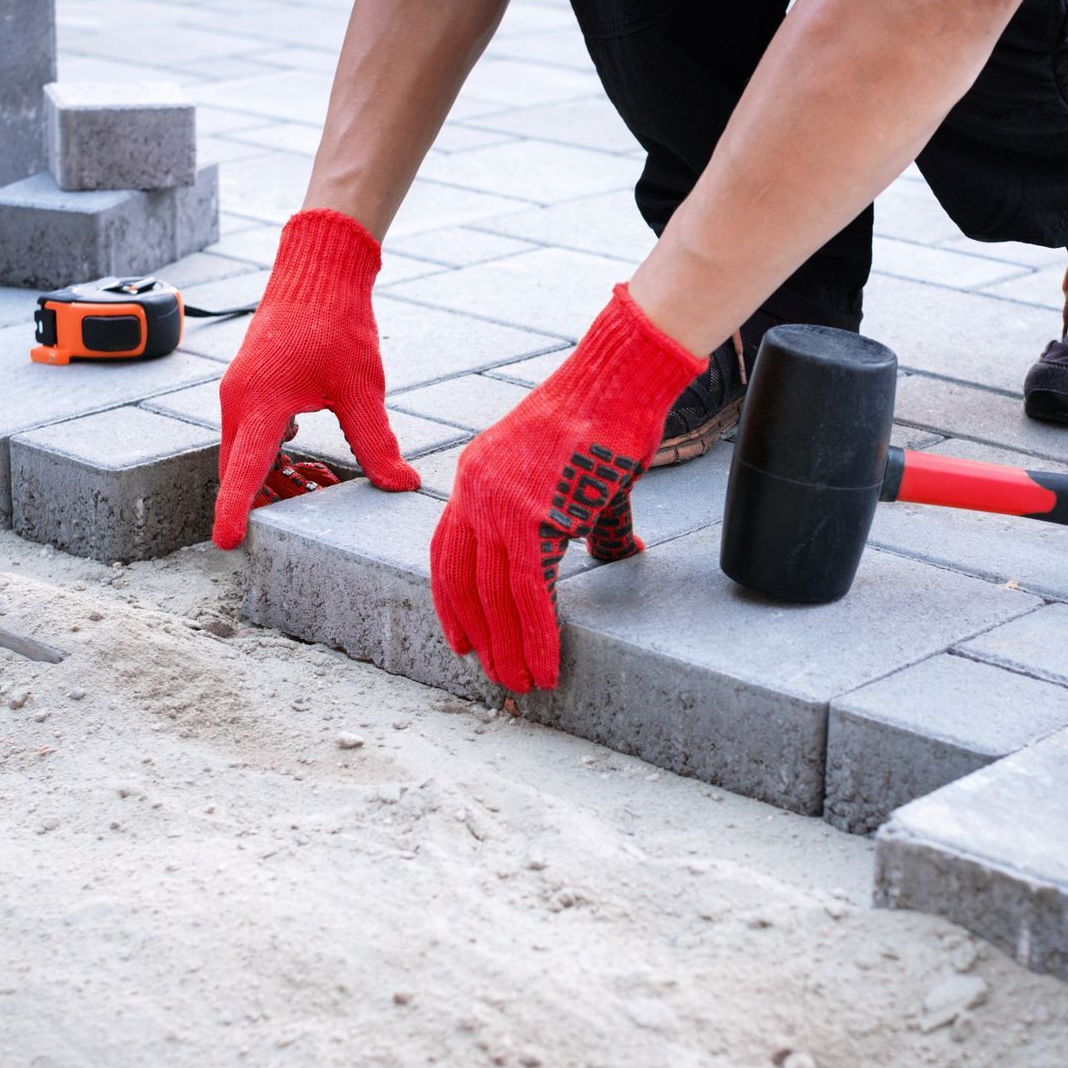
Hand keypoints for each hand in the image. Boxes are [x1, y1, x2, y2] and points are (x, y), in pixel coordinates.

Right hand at [212, 209, 418, 548]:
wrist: (318, 273)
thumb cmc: (336, 323)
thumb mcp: (361, 389)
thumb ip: (377, 443)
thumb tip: (403, 485)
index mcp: (260, 404)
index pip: (243, 471)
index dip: (235, 511)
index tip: (226, 543)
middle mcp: (239, 402)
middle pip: (242, 471)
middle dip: (272, 499)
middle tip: (316, 504)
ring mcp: (241, 395)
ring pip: (248, 457)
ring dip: (279, 478)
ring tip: (324, 483)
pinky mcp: (251, 389)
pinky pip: (254, 439)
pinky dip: (278, 457)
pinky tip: (313, 461)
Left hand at [430, 286, 704, 691]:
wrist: (620, 383)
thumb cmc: (608, 421)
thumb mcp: (582, 478)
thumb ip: (586, 524)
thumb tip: (613, 555)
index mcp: (475, 477)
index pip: (448, 552)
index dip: (453, 602)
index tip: (462, 641)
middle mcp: (475, 491)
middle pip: (464, 581)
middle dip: (481, 637)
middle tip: (497, 675)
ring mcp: (500, 503)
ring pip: (494, 595)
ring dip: (509, 648)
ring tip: (524, 684)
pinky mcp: (534, 515)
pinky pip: (531, 591)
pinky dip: (538, 635)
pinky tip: (547, 663)